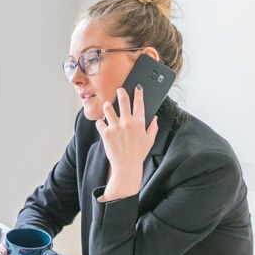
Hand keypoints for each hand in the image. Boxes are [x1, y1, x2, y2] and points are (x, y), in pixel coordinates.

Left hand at [95, 86, 157, 200]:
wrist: (126, 166)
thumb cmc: (138, 154)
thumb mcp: (150, 140)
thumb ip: (153, 127)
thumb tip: (155, 118)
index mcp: (139, 123)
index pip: (139, 103)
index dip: (138, 93)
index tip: (136, 88)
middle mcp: (127, 123)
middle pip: (123, 101)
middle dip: (121, 92)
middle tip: (119, 90)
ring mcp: (115, 127)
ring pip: (108, 108)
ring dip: (107, 106)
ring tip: (108, 106)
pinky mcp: (105, 133)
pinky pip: (99, 122)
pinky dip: (100, 123)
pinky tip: (102, 125)